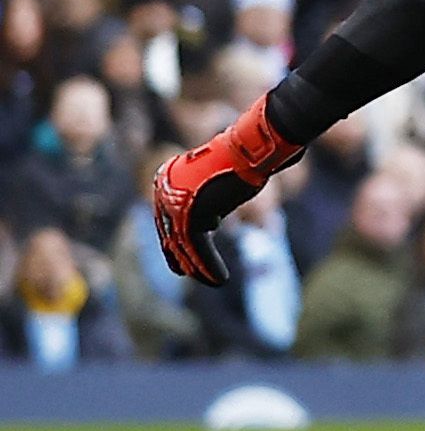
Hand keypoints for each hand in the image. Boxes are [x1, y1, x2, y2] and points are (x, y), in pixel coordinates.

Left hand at [152, 95, 304, 285]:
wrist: (253, 149)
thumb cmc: (247, 160)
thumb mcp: (220, 182)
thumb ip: (210, 200)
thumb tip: (211, 219)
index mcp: (168, 177)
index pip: (168, 217)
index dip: (175, 241)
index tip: (182, 257)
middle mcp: (165, 188)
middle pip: (170, 230)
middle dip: (179, 255)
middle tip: (185, 273)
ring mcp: (175, 199)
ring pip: (182, 242)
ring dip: (197, 265)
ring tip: (211, 281)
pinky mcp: (190, 211)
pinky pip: (194, 244)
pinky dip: (207, 263)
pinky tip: (219, 279)